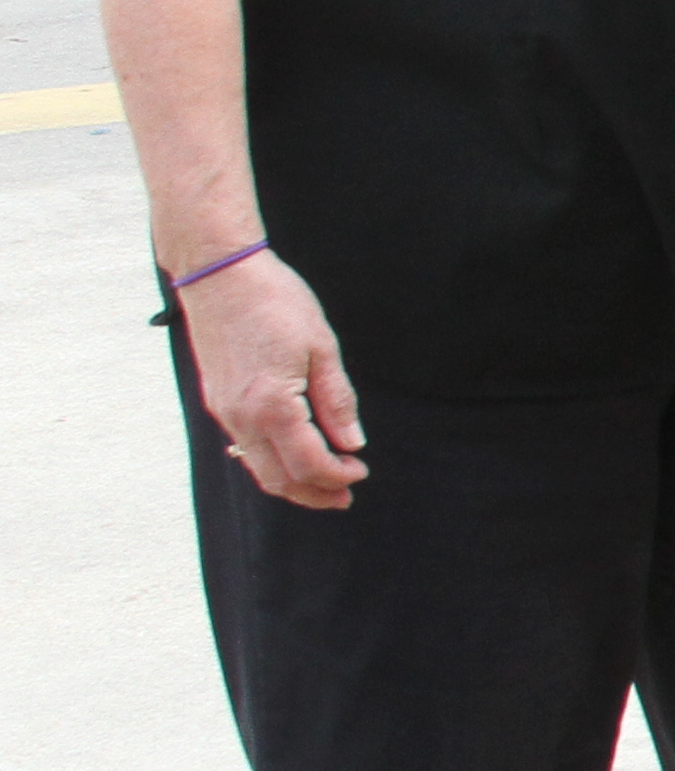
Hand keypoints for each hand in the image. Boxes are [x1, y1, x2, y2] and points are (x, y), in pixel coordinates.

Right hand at [178, 250, 363, 508]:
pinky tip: (291, 457)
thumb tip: (352, 443)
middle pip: (278, 478)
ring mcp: (224, 410)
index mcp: (272, 405)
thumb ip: (336, 401)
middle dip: (314, 493)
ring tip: (323, 484)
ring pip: (256, 467)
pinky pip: (244, 447)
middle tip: (345, 496)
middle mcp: (241, 416)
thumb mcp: (321, 347)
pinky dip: (270, 462)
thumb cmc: (275, 302)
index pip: (308, 464)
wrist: (219, 274)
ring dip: (291, 482)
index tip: (361, 471)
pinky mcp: (217, 400)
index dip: (337, 477)